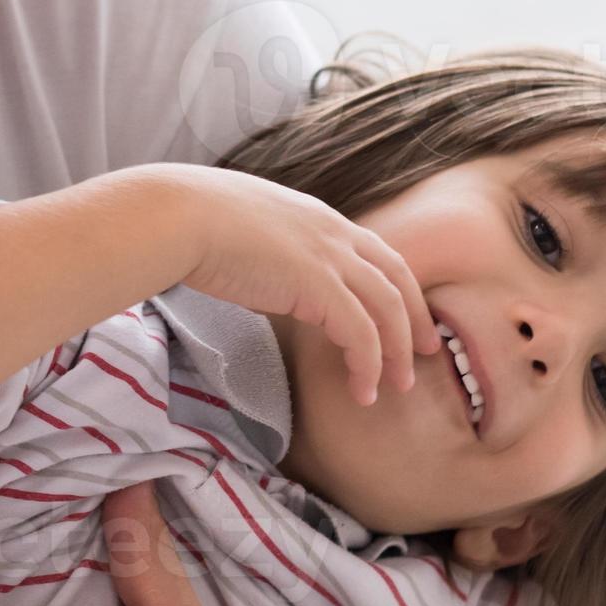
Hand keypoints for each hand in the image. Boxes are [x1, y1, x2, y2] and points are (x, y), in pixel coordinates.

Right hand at [139, 165, 436, 405]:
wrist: (179, 215)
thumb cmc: (192, 221)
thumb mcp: (244, 227)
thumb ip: (267, 247)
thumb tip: (259, 272)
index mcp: (318, 217)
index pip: (376, 252)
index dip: (396, 286)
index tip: (405, 317)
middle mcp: (334, 232)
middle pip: (396, 278)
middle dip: (415, 319)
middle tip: (425, 353)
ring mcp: (330, 256)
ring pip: (387, 309)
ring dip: (398, 351)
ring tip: (398, 386)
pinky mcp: (318, 285)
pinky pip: (361, 333)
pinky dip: (368, 364)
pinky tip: (362, 390)